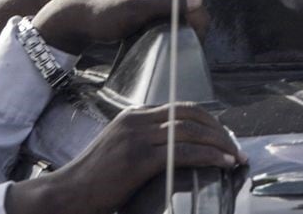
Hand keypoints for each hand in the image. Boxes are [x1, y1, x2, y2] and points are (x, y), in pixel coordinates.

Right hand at [9, 105, 243, 213]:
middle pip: (190, 114)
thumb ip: (145, 143)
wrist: (67, 193)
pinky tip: (222, 163)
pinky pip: (183, 152)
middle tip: (236, 147)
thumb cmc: (95, 180)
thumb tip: (176, 150)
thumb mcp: (120, 150)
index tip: (224, 137)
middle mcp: (137, 120)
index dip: (208, 121)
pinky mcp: (139, 159)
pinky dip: (209, 156)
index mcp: (134, 116)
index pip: (181, 108)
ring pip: (191, 131)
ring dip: (220, 143)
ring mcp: (137, 138)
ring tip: (235, 156)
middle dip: (219, 130)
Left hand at [32, 0, 202, 49]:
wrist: (75, 16)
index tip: (183, 46)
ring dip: (172, 30)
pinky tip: (151, 37)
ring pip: (177, 13)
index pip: (196, 3)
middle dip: (183, 28)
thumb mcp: (134, 9)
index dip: (194, 27)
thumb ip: (165, 2)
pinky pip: (165, 15)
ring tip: (158, 42)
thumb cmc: (100, 13)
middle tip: (167, 45)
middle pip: (188, 8)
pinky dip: (162, 28)